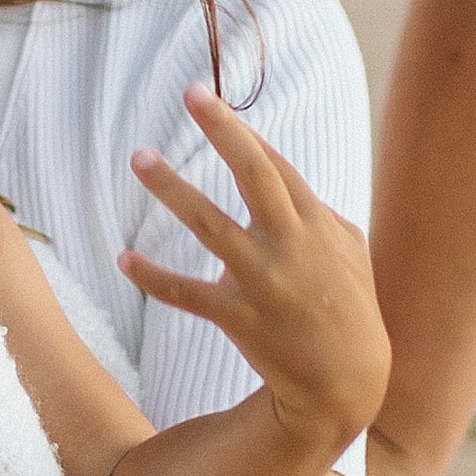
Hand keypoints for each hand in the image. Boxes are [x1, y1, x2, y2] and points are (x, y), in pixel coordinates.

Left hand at [122, 89, 390, 457]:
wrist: (346, 381)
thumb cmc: (351, 309)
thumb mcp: (352, 253)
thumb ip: (323, 216)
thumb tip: (296, 190)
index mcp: (316, 223)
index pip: (275, 165)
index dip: (240, 133)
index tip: (206, 100)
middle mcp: (289, 243)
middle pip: (254, 174)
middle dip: (224, 130)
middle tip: (191, 93)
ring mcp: (262, 279)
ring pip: (208, 223)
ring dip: (171, 187)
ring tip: (139, 156)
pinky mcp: (238, 316)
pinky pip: (185, 292)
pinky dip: (152, 276)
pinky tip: (123, 258)